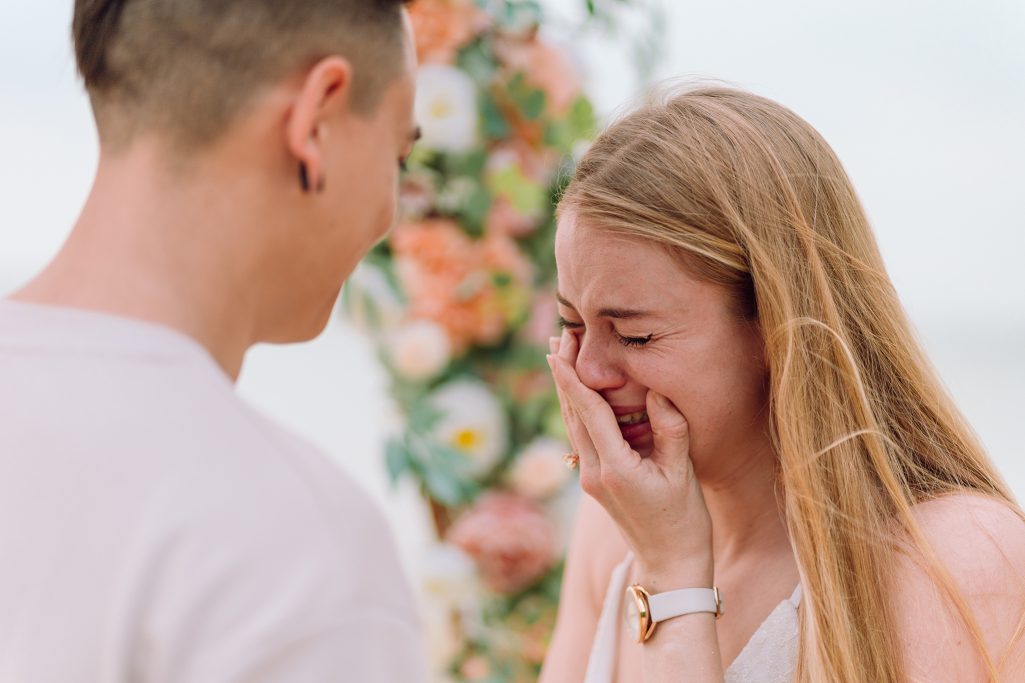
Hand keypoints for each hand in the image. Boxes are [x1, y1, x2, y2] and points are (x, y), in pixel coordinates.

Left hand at [548, 330, 713, 587]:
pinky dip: (578, 409)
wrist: (670, 565)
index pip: (587, 411)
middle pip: (571, 412)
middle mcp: (592, 471)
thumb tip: (655, 390)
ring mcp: (590, 478)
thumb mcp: (683, 472)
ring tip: (561, 354)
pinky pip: (581, 437)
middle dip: (563, 372)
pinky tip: (579, 393)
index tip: (559, 347)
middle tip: (558, 335)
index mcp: (613, 467)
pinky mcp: (595, 481)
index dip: (572, 376)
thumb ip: (669, 428)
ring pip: (572, 424)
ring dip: (567, 388)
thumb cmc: (684, 521)